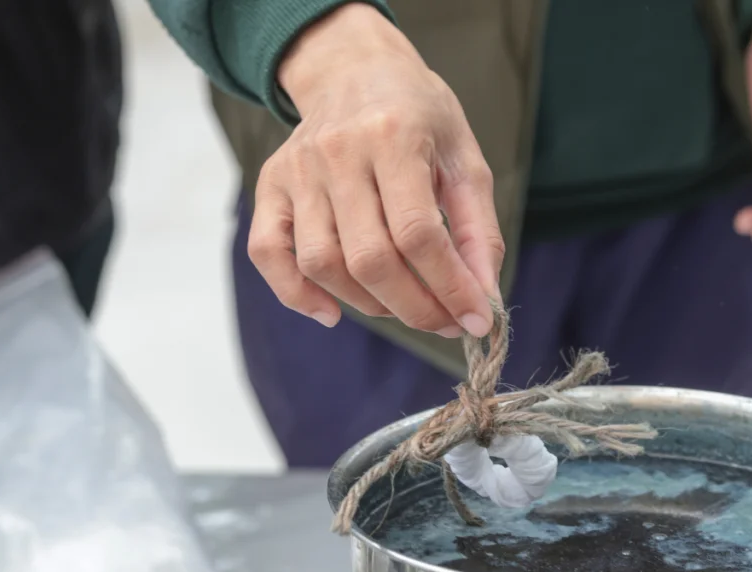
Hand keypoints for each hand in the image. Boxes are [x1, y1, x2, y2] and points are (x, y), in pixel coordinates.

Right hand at [248, 3, 501, 337]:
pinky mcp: (271, 184)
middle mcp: (338, 152)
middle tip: (444, 322)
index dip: (449, 287)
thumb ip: (479, 232)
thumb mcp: (464, 160)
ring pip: (322, 263)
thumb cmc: (418, 116)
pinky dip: (295, 294)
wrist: (353, 69)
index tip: (475, 319)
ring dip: (368, 305)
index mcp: (394, 135)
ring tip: (402, 306)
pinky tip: (331, 312)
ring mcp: (298, 170)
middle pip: (370, 258)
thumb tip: (483, 300)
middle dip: (414, 307)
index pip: (417, 233)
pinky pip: (267, 252)